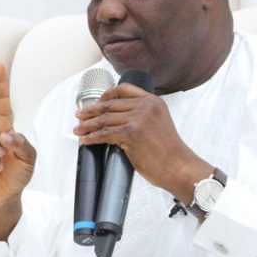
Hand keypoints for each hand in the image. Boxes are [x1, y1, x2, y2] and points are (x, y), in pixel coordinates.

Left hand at [74, 82, 211, 204]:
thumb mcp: (160, 124)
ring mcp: (138, 119)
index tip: (97, 101)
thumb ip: (143, 117)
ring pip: (105, 119)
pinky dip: (92, 137)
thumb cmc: (170, 152)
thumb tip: (119, 121)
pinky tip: (86, 140)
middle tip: (80, 116)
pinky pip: (105, 134)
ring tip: (78, 130)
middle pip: (110, 105)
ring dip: (87, 125)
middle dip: (91, 111)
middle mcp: (146, 107)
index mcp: (153, 102)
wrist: (179, 166)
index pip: (125, 90)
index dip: (107, 94)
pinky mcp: (131, 134)